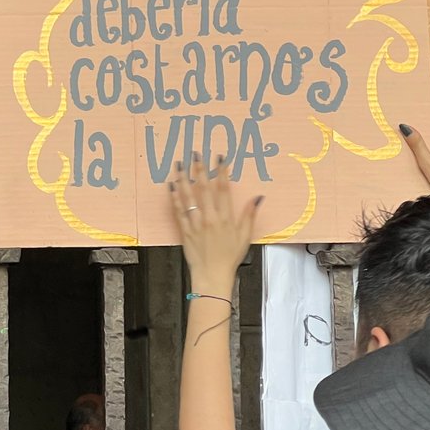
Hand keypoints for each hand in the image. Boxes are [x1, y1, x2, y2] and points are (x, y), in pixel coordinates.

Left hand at [169, 155, 260, 297]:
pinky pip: (178, 211)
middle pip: (204, 189)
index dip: (221, 172)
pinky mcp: (185, 230)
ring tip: (180, 164)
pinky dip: (174, 198)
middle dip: (200, 169)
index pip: (223, 189)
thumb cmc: (229, 257)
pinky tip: (171, 185)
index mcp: (226, 218)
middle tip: (196, 154)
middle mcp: (210, 218)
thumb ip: (249, 215)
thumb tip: (258, 198)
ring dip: (184, 179)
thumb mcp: (245, 236)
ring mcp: (196, 224)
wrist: (212, 275)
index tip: (219, 158)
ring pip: (188, 197)